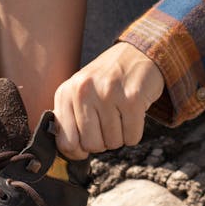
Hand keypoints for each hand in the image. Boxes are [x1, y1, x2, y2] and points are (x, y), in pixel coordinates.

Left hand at [53, 42, 164, 160]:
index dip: (79, 150)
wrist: (138, 52)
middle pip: (92, 145)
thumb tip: (71, 153)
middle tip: (108, 123)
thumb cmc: (106, 79)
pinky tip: (133, 114)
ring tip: (121, 113)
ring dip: (120, 135)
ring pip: (114, 143)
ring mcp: (108, 93)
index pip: (66, 143)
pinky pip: (132, 137)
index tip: (87, 144)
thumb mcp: (80, 92)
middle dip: (103, 141)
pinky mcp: (132, 98)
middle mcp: (84, 91)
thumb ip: (69, 119)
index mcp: (66, 92)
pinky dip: (135, 132)